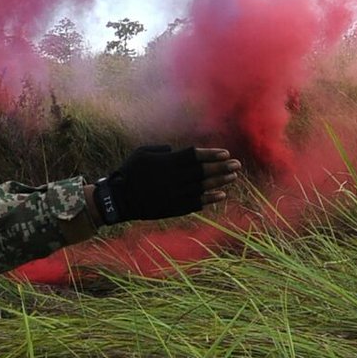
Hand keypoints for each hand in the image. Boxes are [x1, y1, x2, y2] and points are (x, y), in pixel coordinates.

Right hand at [91, 145, 242, 224]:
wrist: (120, 200)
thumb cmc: (129, 172)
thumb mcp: (142, 153)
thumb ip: (161, 150)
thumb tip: (175, 151)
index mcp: (167, 162)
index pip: (195, 156)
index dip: (212, 154)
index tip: (225, 153)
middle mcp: (174, 178)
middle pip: (203, 171)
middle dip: (222, 167)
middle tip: (237, 165)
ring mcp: (175, 194)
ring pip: (203, 187)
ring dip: (220, 181)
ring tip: (233, 177)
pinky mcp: (174, 208)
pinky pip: (197, 202)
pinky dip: (210, 198)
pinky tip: (222, 194)